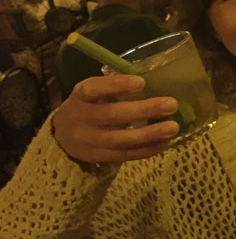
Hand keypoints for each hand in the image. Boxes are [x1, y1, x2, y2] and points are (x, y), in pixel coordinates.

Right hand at [53, 75, 179, 163]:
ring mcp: (88, 141)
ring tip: (172, 128)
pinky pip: (124, 155)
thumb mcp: (92, 92)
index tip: (142, 82)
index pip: (94, 89)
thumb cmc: (87, 105)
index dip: (117, 85)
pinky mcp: (97, 157)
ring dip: (149, 134)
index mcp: (80, 96)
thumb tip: (154, 81)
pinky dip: (146, 150)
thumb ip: (113, 87)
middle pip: (112, 115)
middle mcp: (82, 118)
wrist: (60, 135)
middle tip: (171, 104)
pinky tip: (165, 143)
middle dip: (144, 110)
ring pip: (120, 140)